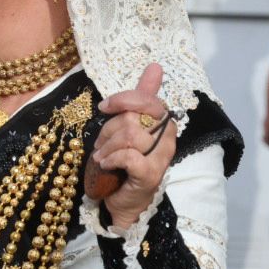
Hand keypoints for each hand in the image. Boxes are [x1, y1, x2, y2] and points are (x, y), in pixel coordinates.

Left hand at [93, 63, 176, 231]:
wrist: (125, 202)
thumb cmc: (126, 163)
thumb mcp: (130, 126)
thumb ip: (141, 98)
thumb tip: (155, 66)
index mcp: (165, 123)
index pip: (147, 100)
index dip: (124, 99)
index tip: (104, 107)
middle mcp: (167, 139)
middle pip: (134, 117)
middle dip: (110, 128)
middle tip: (101, 144)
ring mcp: (160, 158)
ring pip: (129, 136)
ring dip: (107, 146)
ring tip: (101, 157)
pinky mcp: (150, 175)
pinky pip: (129, 156)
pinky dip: (112, 159)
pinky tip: (106, 165)